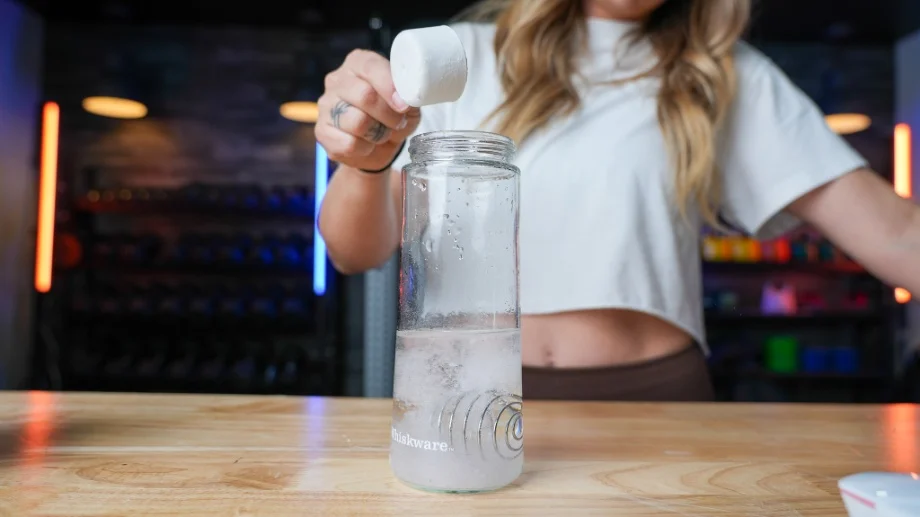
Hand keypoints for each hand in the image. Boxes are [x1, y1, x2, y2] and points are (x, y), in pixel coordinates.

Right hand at [316, 50, 419, 170]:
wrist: (378, 147)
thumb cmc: (392, 117)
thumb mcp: (408, 103)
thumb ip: (408, 95)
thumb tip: (403, 100)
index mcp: (358, 63)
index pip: (371, 67)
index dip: (390, 87)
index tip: (404, 106)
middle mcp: (337, 80)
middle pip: (364, 95)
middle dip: (388, 115)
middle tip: (398, 123)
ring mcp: (326, 106)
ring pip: (357, 122)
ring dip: (378, 133)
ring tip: (382, 134)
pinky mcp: (322, 131)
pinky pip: (348, 144)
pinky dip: (365, 149)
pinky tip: (367, 145)